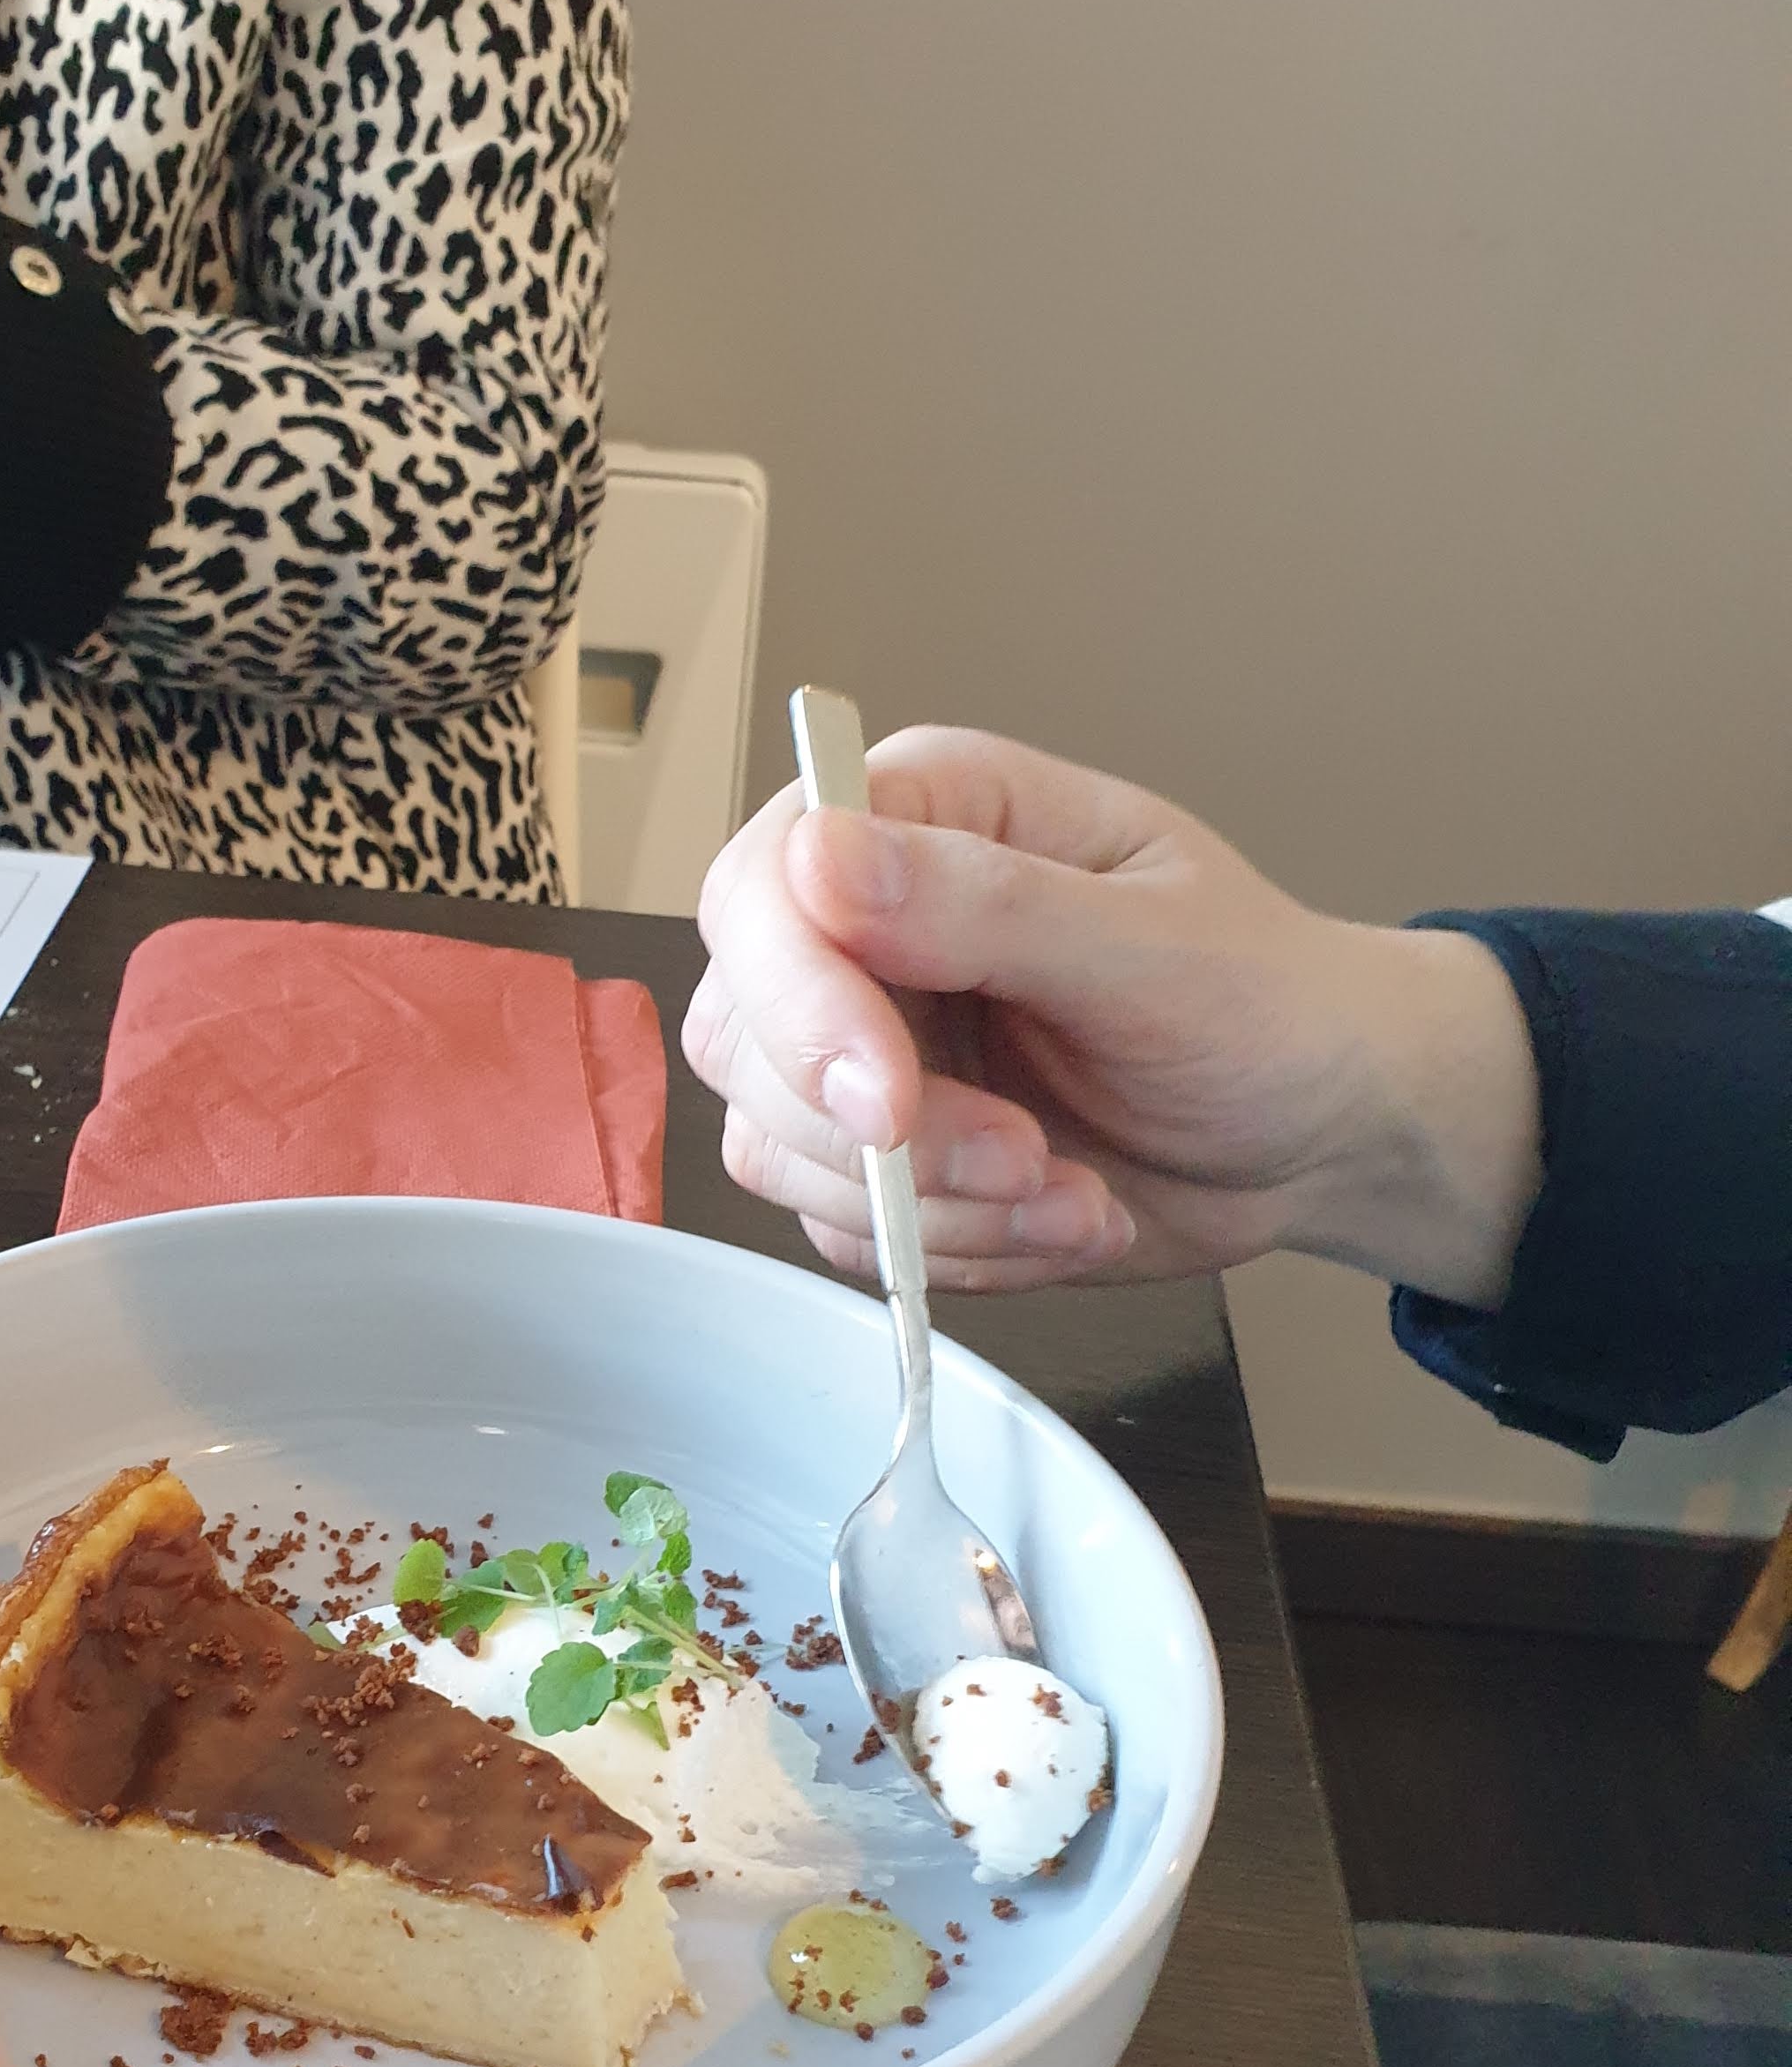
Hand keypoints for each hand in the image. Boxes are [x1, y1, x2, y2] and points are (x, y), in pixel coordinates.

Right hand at [684, 724, 1543, 1307]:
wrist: (1322, 1130)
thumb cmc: (1264, 1003)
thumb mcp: (1151, 945)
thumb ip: (984, 903)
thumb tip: (818, 855)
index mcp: (923, 818)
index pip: (766, 888)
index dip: (799, 999)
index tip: (882, 1097)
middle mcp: (866, 929)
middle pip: (743, 1032)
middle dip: (879, 1132)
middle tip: (1023, 1159)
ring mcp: (860, 1050)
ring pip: (776, 1146)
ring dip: (932, 1204)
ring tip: (1072, 1193)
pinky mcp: (879, 1160)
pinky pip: (842, 1228)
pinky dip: (956, 1248)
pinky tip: (1066, 1215)